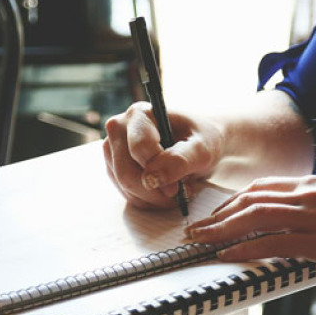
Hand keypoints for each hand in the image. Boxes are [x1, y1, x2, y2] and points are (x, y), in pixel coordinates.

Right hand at [103, 102, 222, 208]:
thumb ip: (180, 160)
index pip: (139, 149)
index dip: (159, 172)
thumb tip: (152, 178)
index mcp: (140, 114)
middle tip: (181, 192)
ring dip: (154, 197)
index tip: (178, 187)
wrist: (199, 143)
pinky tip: (166, 191)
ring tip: (178, 189)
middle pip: (126, 172)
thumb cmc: (202, 140)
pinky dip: (150, 200)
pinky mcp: (115, 168)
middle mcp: (119, 128)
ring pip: (125, 187)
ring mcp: (113, 149)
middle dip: (156, 191)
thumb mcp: (202, 149)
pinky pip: (127, 194)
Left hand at [185, 175, 315, 277]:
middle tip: (195, 229)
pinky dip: (246, 248)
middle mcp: (310, 194)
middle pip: (251, 199)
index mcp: (315, 184)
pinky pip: (274, 243)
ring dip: (222, 230)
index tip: (216, 214)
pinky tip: (228, 255)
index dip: (233, 202)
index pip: (262, 188)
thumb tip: (299, 219)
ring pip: (256, 217)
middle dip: (218, 215)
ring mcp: (315, 216)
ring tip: (200, 241)